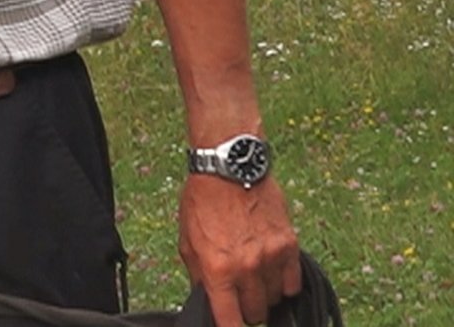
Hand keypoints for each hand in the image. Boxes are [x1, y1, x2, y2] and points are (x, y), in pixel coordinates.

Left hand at [179, 174, 300, 325]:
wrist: (228, 169)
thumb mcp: (187, 241)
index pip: (228, 319)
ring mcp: (271, 257)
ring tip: (252, 279)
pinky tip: (271, 273)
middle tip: (238, 296)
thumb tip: (209, 299)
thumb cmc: (203, 201)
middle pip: (254, 313)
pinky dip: (283, 284)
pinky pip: (292, 283)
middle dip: (245, 309)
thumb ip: (199, 275)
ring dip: (263, 295)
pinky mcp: (290, 246)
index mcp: (217, 267)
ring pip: (273, 299)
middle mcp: (246, 267)